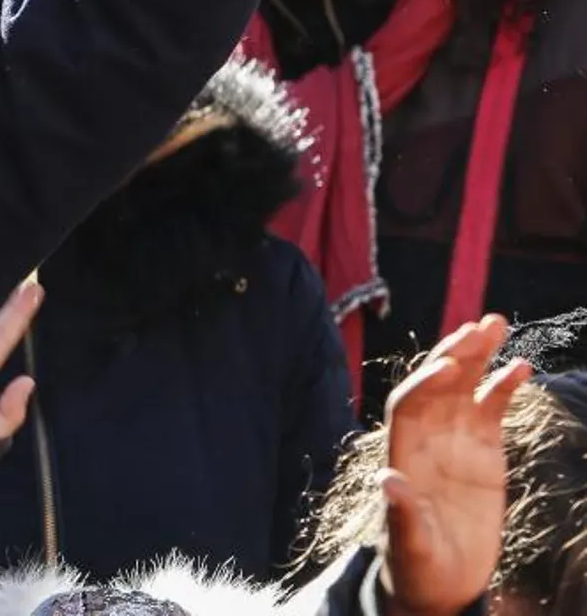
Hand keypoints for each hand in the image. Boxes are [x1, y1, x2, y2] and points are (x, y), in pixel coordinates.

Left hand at [379, 315, 531, 615]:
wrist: (442, 583)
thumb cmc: (418, 566)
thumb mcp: (410, 545)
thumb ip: (401, 514)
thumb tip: (386, 480)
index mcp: (402, 455)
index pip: (407, 406)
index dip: (424, 384)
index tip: (448, 366)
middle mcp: (426, 440)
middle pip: (436, 386)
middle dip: (454, 353)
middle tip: (480, 324)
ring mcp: (456, 442)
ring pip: (464, 388)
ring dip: (478, 356)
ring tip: (496, 323)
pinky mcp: (484, 452)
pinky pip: (491, 410)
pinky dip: (503, 387)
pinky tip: (521, 367)